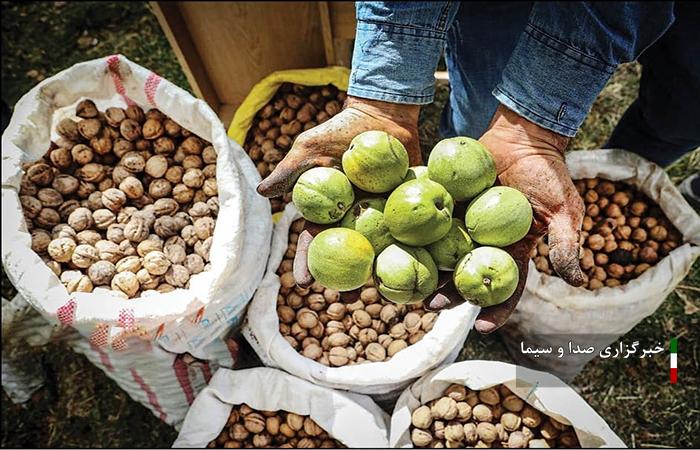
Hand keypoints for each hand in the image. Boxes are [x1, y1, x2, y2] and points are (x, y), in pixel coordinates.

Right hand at [257, 95, 420, 290]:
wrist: (381, 115)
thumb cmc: (340, 131)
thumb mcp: (310, 147)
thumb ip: (289, 171)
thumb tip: (261, 193)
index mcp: (328, 211)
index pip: (313, 241)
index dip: (307, 262)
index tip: (303, 284)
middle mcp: (354, 219)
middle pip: (347, 254)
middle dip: (344, 278)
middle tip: (344, 299)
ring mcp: (382, 216)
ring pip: (379, 249)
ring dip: (380, 271)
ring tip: (384, 293)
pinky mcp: (409, 208)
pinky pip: (412, 230)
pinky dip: (416, 247)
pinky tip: (421, 267)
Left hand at [430, 105, 583, 333]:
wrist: (521, 137)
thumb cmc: (546, 173)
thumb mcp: (563, 209)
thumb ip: (565, 243)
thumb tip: (576, 282)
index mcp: (513, 251)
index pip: (505, 287)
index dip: (495, 309)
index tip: (482, 328)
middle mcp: (485, 243)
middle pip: (465, 275)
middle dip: (449, 294)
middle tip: (430, 306)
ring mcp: (463, 225)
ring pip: (442, 254)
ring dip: (427, 270)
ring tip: (408, 284)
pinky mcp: (447, 205)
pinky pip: (429, 223)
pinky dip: (415, 235)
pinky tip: (398, 246)